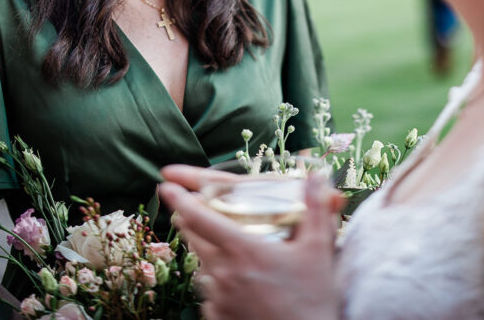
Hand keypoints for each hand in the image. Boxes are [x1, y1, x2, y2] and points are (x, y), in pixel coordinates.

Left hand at [160, 164, 340, 319]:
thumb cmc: (312, 299)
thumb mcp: (317, 251)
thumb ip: (316, 210)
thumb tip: (316, 177)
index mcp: (242, 250)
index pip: (199, 218)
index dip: (179, 199)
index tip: (165, 186)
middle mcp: (222, 273)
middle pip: (193, 239)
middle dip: (188, 221)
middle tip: (188, 211)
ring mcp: (217, 298)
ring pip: (200, 266)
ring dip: (204, 252)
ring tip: (218, 248)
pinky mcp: (216, 317)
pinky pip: (208, 293)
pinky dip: (214, 283)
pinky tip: (232, 283)